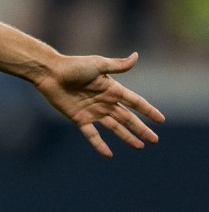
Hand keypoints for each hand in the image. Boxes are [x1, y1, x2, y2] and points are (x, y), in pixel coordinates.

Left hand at [33, 52, 164, 157]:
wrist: (50, 73)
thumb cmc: (73, 65)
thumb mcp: (98, 64)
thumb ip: (117, 65)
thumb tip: (136, 56)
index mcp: (112, 89)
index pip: (135, 102)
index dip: (148, 111)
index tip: (160, 120)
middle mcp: (105, 102)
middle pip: (128, 118)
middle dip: (141, 129)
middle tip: (154, 140)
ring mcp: (93, 111)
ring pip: (114, 127)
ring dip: (127, 137)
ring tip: (140, 146)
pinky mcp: (79, 118)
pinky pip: (92, 134)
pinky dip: (100, 145)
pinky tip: (108, 155)